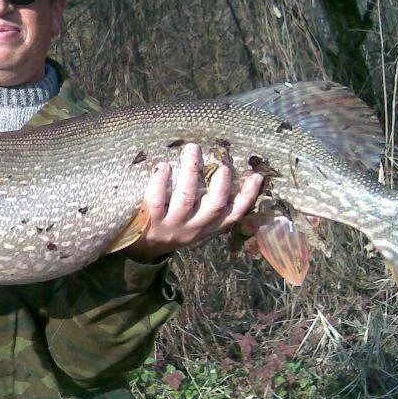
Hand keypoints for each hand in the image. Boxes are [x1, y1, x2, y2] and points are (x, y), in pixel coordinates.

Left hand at [123, 143, 262, 262]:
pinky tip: (164, 166)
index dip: (247, 197)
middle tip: (222, 164)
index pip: (232, 215)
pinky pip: (156, 199)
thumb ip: (206, 203)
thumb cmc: (170, 225)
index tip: (257, 176)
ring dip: (191, 172)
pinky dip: (161, 181)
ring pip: (185, 199)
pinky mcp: (150, 221)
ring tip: (192, 149)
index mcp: (206, 227)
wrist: (141, 249)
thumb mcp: (193, 221)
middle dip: (220, 184)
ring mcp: (171, 225)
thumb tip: (222, 169)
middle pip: (213, 207)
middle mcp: (191, 228)